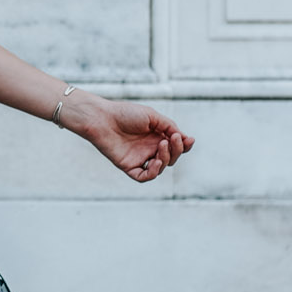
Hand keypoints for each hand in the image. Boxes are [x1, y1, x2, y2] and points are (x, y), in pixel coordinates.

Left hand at [61, 93, 193, 182]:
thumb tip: (187, 138)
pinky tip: (156, 162)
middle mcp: (150, 148)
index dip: (185, 146)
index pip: (176, 146)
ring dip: (167, 158)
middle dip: (177, 150)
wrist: (102, 119)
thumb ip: (169, 127)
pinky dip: (154, 172)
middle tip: (171, 138)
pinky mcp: (129, 166)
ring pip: (161, 167)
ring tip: (161, 145)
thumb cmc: (125, 114)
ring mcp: (140, 158)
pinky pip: (144, 177)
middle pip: (172, 157)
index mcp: (157, 136)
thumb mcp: (153, 117)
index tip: (188, 139)